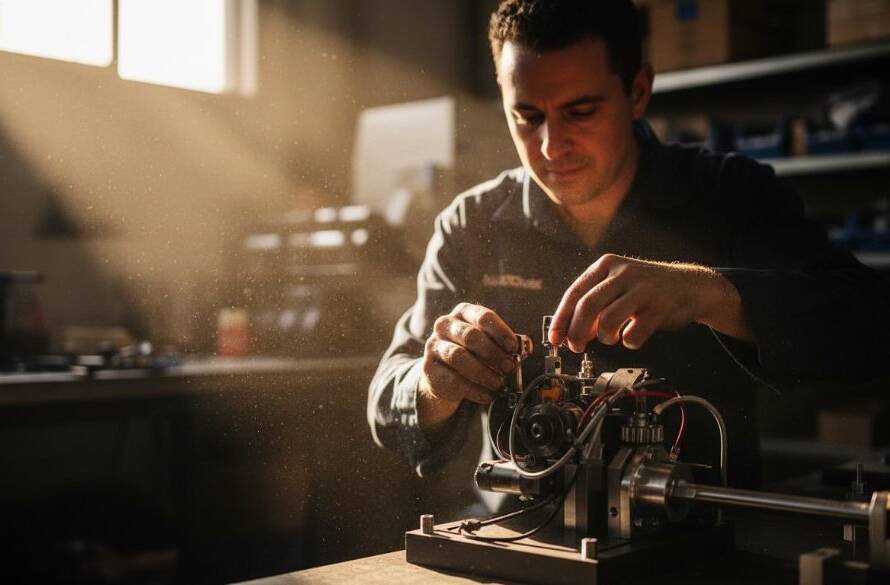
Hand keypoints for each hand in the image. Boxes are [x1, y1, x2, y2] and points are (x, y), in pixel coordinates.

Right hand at [418, 303, 519, 430]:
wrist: (443, 374)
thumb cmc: (471, 354)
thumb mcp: (487, 343)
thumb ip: (503, 344)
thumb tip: (523, 349)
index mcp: (463, 312)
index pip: (483, 316)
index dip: (501, 332)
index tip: (514, 348)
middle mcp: (445, 325)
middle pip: (471, 336)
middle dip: (494, 354)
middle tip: (509, 367)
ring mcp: (434, 345)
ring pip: (460, 357)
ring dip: (484, 373)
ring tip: (499, 383)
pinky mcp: (428, 368)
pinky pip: (453, 379)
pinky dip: (475, 390)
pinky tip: (488, 394)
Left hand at [548, 254, 750, 351]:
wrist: (691, 286)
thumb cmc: (647, 290)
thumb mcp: (616, 288)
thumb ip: (593, 306)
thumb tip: (570, 332)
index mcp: (606, 266)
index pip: (574, 293)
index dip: (561, 319)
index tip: (555, 339)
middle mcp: (623, 273)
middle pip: (587, 306)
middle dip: (576, 332)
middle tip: (576, 347)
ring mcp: (643, 289)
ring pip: (608, 320)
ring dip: (604, 337)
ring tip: (611, 337)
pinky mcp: (660, 306)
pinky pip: (633, 334)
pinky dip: (629, 341)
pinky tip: (633, 335)